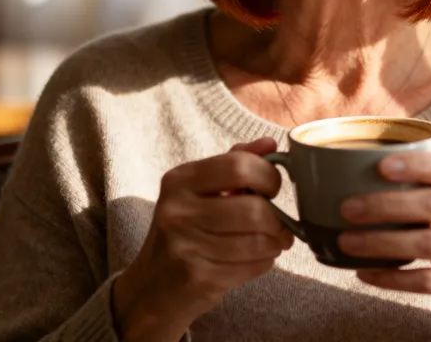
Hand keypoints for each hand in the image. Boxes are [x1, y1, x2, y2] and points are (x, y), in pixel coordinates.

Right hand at [112, 138, 293, 341]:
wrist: (151, 287)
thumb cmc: (185, 229)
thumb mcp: (201, 189)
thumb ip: (236, 161)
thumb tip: (270, 142)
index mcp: (181, 179)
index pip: (239, 165)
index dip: (268, 176)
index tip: (272, 188)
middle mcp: (178, 210)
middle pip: (253, 208)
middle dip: (277, 218)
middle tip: (279, 222)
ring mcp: (185, 246)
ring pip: (257, 241)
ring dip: (274, 242)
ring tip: (273, 241)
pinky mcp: (196, 278)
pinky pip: (251, 266)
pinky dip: (264, 261)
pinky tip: (257, 258)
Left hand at [337, 151, 430, 341]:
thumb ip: (425, 187)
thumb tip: (355, 171)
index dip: (417, 164)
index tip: (380, 166)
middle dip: (387, 205)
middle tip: (348, 208)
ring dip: (383, 242)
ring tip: (347, 241)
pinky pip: (430, 281)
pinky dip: (394, 278)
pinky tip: (366, 273)